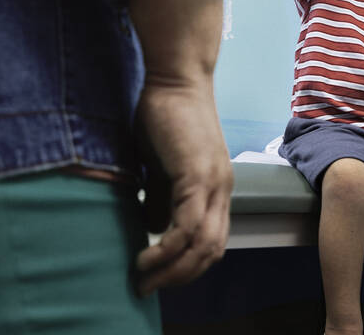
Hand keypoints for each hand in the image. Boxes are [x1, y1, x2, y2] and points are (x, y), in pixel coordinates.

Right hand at [127, 0, 231, 294]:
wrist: (174, 75)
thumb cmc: (163, 112)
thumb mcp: (160, 164)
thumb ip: (160, 194)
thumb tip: (150, 226)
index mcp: (215, 187)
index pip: (210, 241)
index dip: (186, 266)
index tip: (156, 277)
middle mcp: (221, 189)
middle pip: (211, 252)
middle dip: (179, 277)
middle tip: (146, 288)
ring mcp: (214, 183)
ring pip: (203, 246)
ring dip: (172, 270)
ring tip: (142, 279)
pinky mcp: (198, 174)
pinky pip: (187, 227)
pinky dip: (167, 249)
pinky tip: (144, 255)